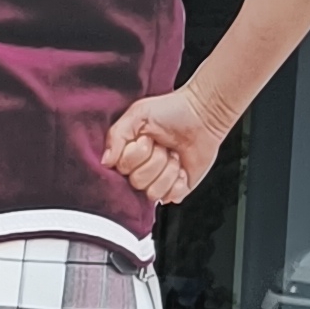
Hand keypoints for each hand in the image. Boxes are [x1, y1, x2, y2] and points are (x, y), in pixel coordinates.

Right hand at [103, 85, 226, 205]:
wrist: (203, 114)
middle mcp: (140, 170)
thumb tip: (106, 162)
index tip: (147, 139)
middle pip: (137, 182)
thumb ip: (116, 136)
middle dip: (155, 160)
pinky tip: (182, 168)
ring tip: (174, 155)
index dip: (136, 154)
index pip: (121, 168)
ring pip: (153, 192)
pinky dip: (178, 182)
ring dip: (168, 171)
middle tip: (164, 146)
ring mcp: (158, 181)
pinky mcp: (177, 190)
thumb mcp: (137, 115)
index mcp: (127, 154)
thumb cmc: (171, 111)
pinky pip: (170, 197)